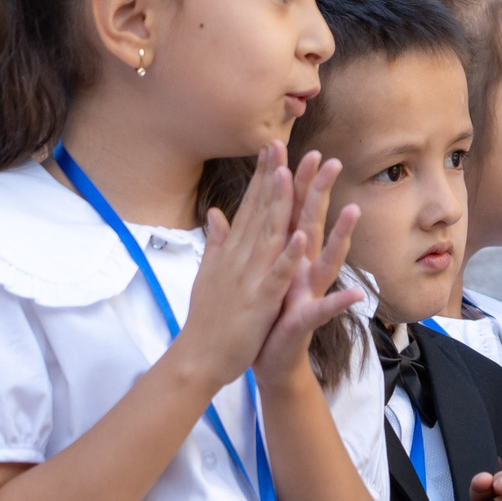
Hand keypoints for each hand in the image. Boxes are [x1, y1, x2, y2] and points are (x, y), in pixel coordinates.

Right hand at [176, 147, 311, 390]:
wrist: (198, 357)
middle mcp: (240, 258)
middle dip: (273, 177)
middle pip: (260, 211)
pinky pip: (278, 276)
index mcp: (233, 251)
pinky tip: (303, 236)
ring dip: (281, 204)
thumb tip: (215, 213)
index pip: (250, 206)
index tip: (272, 145)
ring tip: (292, 174)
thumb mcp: (211, 273)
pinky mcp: (260, 301)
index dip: (262, 176)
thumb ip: (216, 242)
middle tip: (284, 142)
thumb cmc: (209, 316)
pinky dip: (289, 257)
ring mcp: (250, 277)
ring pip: (270, 235)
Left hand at [254, 150, 363, 381]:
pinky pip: (326, 310)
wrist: (270, 358)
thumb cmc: (265, 315)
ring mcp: (310, 292)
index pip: (287, 210)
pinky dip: (340, 303)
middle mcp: (303, 268)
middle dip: (319, 193)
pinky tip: (357, 296)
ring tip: (352, 211)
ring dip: (340, 237)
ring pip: (328, 260)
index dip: (287, 179)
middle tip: (329, 160)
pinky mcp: (309, 319)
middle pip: (312, 224)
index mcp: (286, 255)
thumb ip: (254, 240)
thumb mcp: (256, 271)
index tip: (285, 146)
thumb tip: (245, 211)